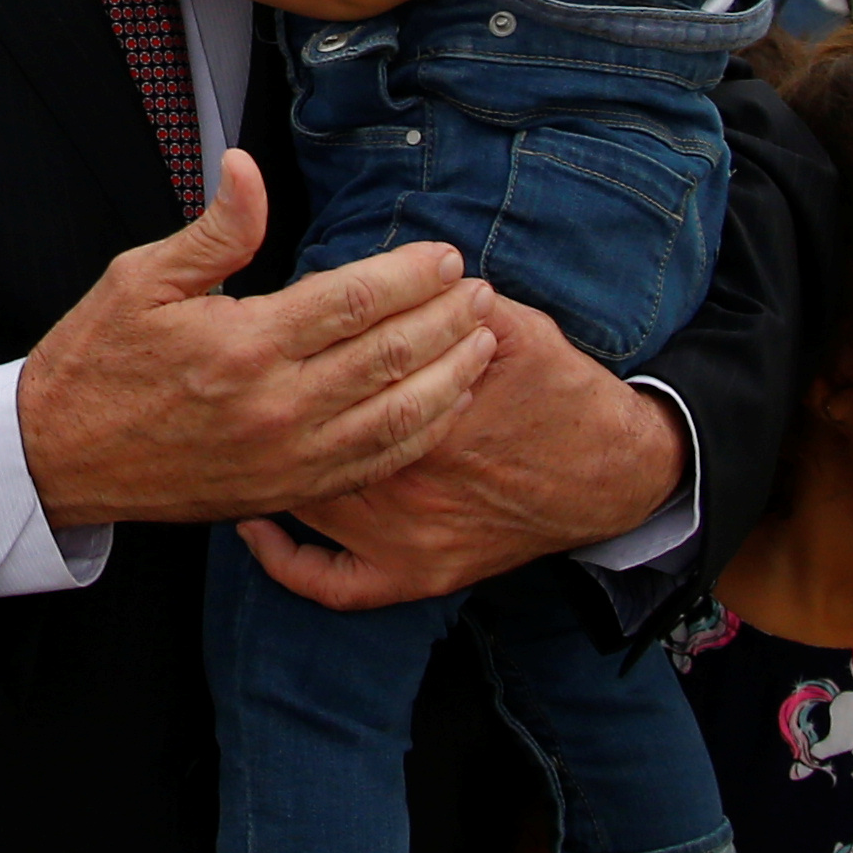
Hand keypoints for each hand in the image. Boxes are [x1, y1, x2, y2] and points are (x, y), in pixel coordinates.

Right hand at [13, 151, 498, 528]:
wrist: (60, 458)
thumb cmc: (98, 359)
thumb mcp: (142, 277)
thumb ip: (215, 228)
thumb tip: (249, 166)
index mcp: (242, 344)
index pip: (354, 301)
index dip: (409, 275)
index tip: (442, 254)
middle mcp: (275, 406)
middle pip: (391, 357)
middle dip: (447, 318)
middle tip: (479, 288)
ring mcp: (287, 457)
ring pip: (398, 416)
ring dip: (451, 375)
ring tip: (484, 340)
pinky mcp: (287, 491)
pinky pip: (374, 464)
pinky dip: (422, 433)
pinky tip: (447, 404)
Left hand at [233, 297, 685, 611]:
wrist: (612, 473)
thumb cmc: (558, 391)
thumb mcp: (514, 326)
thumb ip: (448, 299)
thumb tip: (398, 268)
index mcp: (425, 409)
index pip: (326, 377)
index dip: (290, 354)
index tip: (267, 337)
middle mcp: (408, 481)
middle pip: (303, 440)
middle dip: (271, 410)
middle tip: (243, 386)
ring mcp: (407, 539)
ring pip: (307, 503)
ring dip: (268, 471)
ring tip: (240, 434)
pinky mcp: (415, 575)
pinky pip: (333, 585)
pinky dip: (286, 563)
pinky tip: (257, 529)